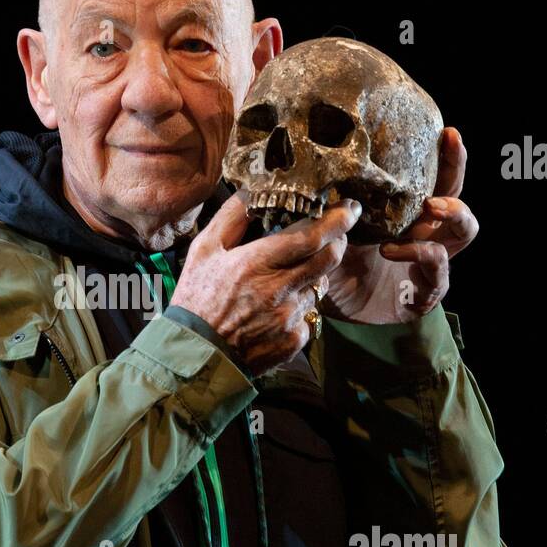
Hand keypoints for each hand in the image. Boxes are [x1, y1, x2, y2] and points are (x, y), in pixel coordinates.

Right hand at [170, 190, 360, 375]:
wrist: (196, 354)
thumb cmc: (196, 298)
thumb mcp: (202, 251)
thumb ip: (230, 218)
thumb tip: (253, 191)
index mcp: (256, 262)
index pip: (310, 236)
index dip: (337, 219)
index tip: (349, 208)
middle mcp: (278, 289)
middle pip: (329, 259)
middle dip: (338, 242)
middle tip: (333, 236)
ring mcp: (289, 317)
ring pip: (319, 287)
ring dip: (312, 278)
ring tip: (287, 280)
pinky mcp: (293, 340)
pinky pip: (309, 317)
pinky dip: (299, 309)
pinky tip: (276, 311)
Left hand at [317, 126, 478, 324]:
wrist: (330, 309)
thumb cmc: (334, 265)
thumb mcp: (331, 230)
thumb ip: (336, 206)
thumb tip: (329, 170)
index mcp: (410, 217)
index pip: (437, 181)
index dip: (448, 158)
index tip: (447, 132)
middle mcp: (427, 236)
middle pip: (460, 201)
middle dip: (455, 181)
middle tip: (434, 181)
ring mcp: (432, 264)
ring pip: (463, 232)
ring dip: (450, 215)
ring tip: (428, 207)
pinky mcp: (427, 292)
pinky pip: (438, 271)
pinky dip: (418, 255)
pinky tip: (390, 250)